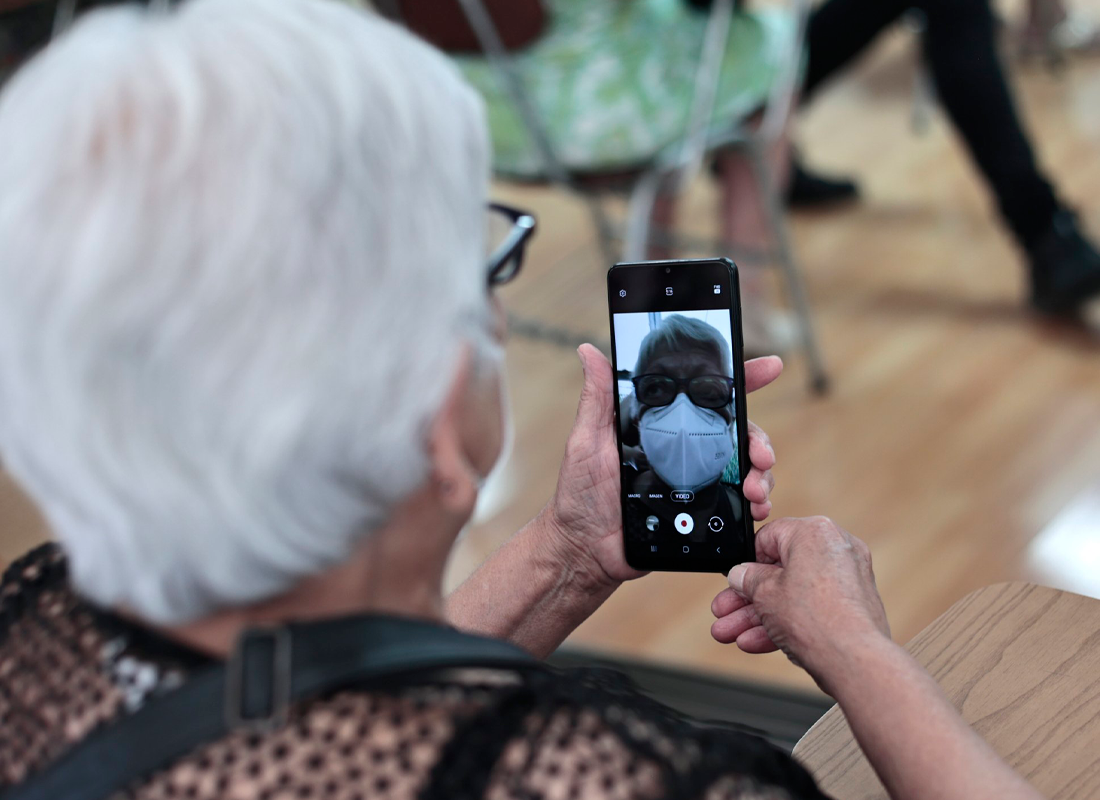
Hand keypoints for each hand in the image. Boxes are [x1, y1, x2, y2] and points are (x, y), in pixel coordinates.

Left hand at [540, 343, 782, 589]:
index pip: (706, 396)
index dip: (741, 380)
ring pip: (744, 467)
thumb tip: (589, 350)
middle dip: (759, 440)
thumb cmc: (581, 494)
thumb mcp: (587, 441)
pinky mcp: (700, 510)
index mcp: (664, 426)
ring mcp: (696, 480)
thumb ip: (597, 398)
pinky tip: (755, 509)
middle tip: (762, 455)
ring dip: (761, 474)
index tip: (768, 368)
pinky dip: (754, 503)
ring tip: (756, 490)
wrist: (586, 549)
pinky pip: (737, 503)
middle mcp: (685, 448)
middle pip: (737, 433)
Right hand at [709, 516, 890, 688]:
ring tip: (731, 633)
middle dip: (747, 598)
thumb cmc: (816, 618)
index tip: (735, 581)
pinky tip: (756, 641)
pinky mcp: (853, 604)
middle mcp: (835, 548)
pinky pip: (811, 608)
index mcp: (814, 532)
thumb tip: (741, 574)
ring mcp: (848, 577)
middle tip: (726, 612)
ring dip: (759, 615)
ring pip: (792, 594)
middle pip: (779, 571)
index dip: (746, 562)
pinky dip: (785, 622)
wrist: (854, 659)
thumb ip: (748, 579)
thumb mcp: (764, 593)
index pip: (769, 537)